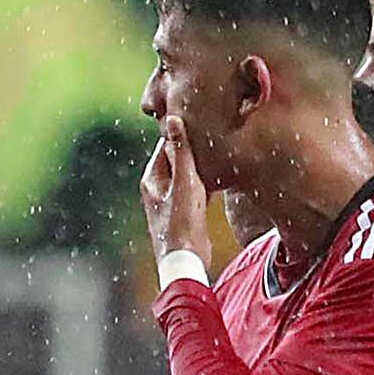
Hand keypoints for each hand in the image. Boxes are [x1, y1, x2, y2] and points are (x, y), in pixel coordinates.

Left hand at [139, 110, 209, 277]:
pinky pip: (196, 187)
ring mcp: (171, 200)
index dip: (182, 131)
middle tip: (214, 127)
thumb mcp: (184, 182)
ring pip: (188, 173)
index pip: (166, 145)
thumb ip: (180, 151)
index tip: (199, 115)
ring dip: (202, 163)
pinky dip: (206, 180)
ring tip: (220, 146)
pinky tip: (222, 174)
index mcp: (152, 178)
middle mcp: (158, 188)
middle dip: (194, 146)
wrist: (186, 259)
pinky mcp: (185, 211)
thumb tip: (171, 118)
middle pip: (177, 158)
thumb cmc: (182, 221)